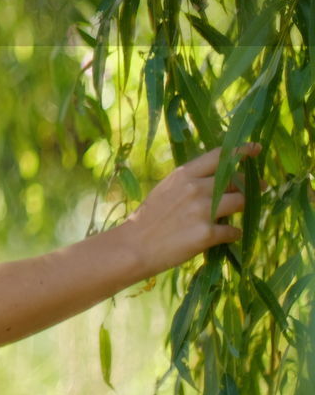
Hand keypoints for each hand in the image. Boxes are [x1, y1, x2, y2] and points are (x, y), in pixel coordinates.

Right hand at [122, 143, 263, 278]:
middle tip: (259, 188)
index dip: (240, 152)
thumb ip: (190, 183)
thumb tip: (217, 183)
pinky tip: (225, 236)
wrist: (135, 245)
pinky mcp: (207, 234)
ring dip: (243, 208)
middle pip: (236, 180)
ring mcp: (203, 211)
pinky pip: (233, 231)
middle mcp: (195, 188)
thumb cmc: (148, 218)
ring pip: (240, 203)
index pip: (219, 157)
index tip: (256, 149)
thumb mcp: (166, 190)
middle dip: (251, 184)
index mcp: (183, 175)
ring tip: (239, 214)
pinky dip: (232, 233)